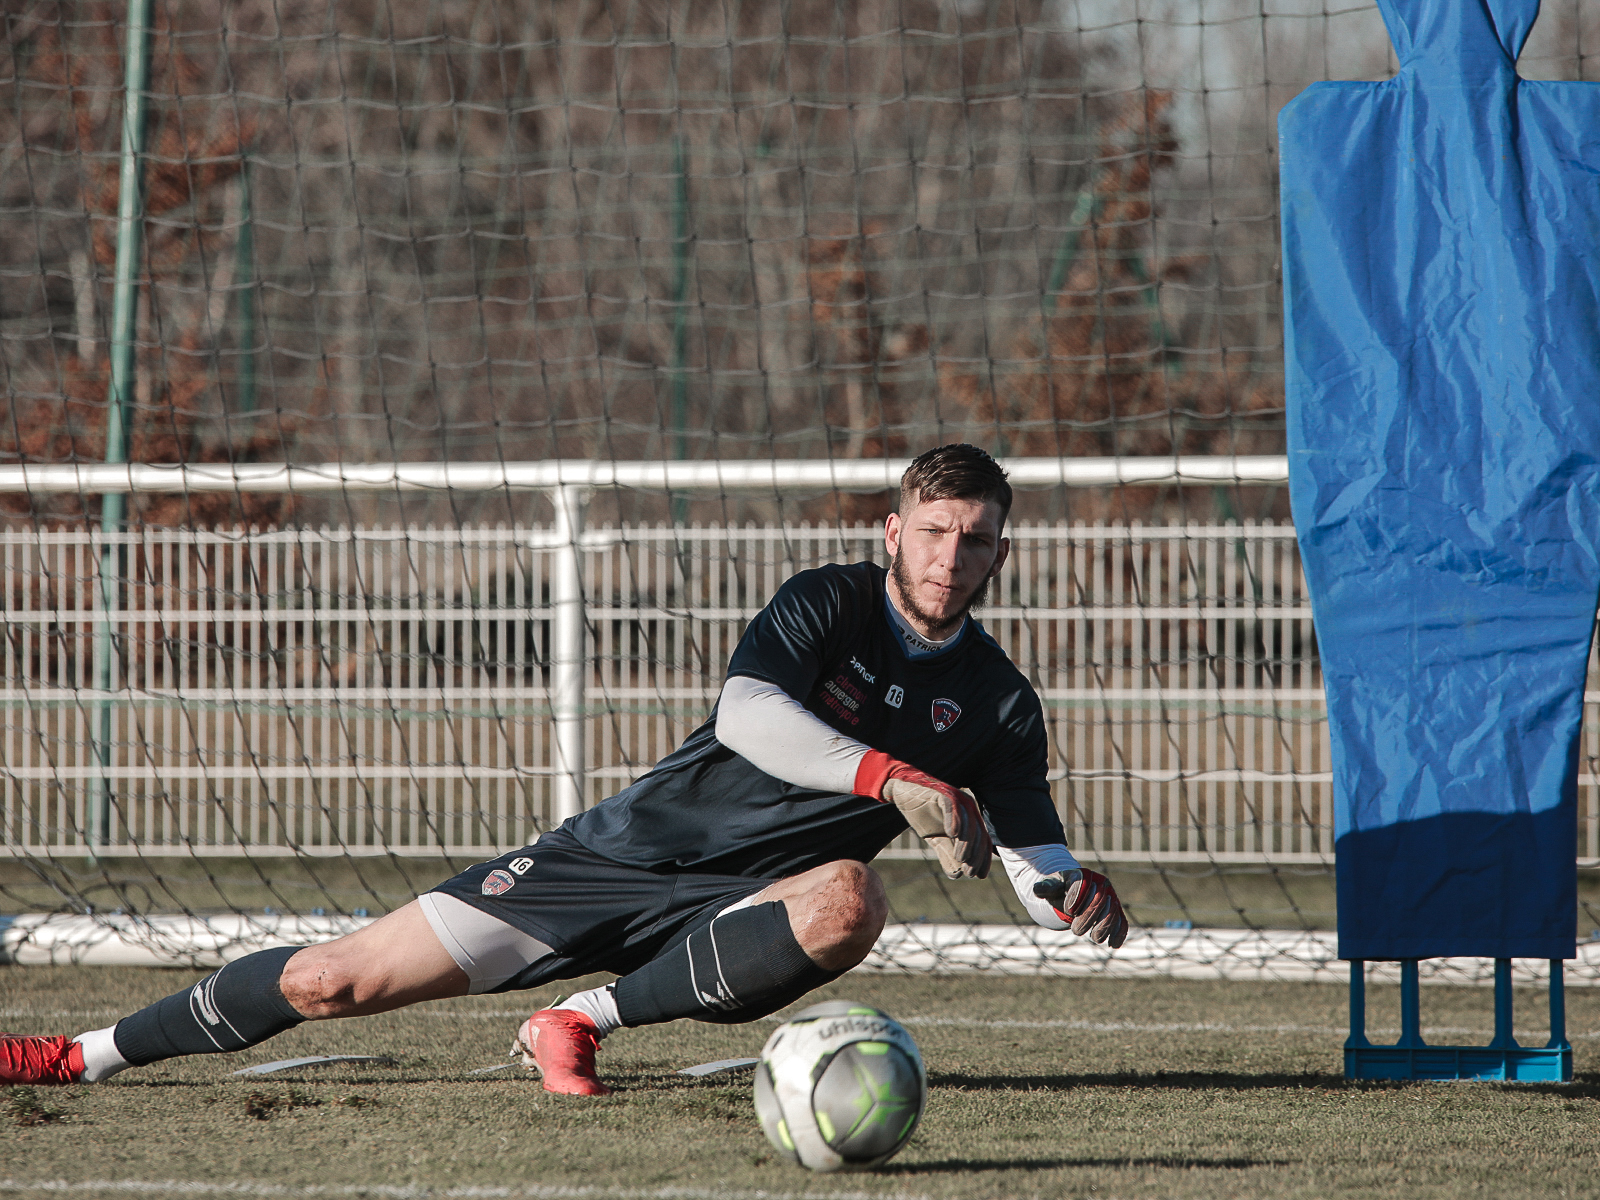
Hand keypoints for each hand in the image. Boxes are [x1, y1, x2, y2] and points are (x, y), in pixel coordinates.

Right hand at [854, 750, 991, 879]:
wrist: (903, 794)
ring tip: (960, 858)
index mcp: (969, 818)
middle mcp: (968, 807)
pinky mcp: (943, 792)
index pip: (981, 840)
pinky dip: (954, 819)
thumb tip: (957, 875)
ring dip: (966, 842)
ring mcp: (957, 799)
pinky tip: (952, 834)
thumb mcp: (936, 840)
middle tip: (969, 871)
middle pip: (978, 833)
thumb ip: (947, 854)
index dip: (982, 858)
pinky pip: (952, 806)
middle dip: (975, 854)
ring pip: (968, 822)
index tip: (979, 876)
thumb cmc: (923, 815)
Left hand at [1033, 868, 1127, 947]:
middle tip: (1076, 931)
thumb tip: (1037, 890)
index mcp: (1083, 874)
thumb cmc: (1061, 890)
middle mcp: (1100, 884)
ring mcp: (1110, 897)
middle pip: (1098, 901)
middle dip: (1088, 917)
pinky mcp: (1115, 911)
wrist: (1074, 893)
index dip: (1076, 898)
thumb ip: (1046, 888)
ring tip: (1094, 938)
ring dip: (1103, 928)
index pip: (1082, 884)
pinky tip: (1113, 944)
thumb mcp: (1051, 887)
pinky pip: (1121, 921)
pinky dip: (1119, 933)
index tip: (1068, 911)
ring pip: (1111, 912)